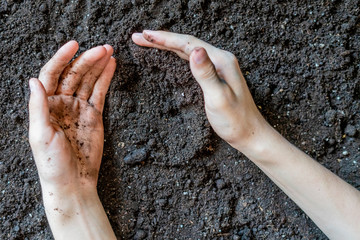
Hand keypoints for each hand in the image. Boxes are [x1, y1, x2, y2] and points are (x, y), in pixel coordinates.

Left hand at [29, 40, 115, 193]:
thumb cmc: (52, 162)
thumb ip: (38, 106)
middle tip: (103, 48)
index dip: (62, 57)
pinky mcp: (94, 115)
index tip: (74, 44)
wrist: (73, 181)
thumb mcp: (40, 134)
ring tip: (109, 52)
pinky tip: (111, 66)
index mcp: (46, 104)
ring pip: (89, 80)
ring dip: (98, 65)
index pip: (53, 73)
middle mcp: (62, 102)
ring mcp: (79, 108)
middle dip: (87, 60)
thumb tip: (33, 80)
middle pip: (74, 74)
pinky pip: (100, 92)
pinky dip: (106, 79)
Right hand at [132, 30, 267, 150]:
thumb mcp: (219, 98)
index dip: (165, 38)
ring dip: (167, 46)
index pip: (189, 43)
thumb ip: (206, 74)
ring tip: (147, 42)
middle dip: (161, 39)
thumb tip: (195, 50)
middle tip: (138, 37)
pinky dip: (176, 56)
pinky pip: (191, 61)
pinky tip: (169, 55)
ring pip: (187, 51)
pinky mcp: (214, 76)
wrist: (249, 134)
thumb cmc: (235, 120)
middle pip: (186, 44)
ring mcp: (217, 67)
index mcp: (221, 61)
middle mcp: (220, 59)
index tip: (145, 35)